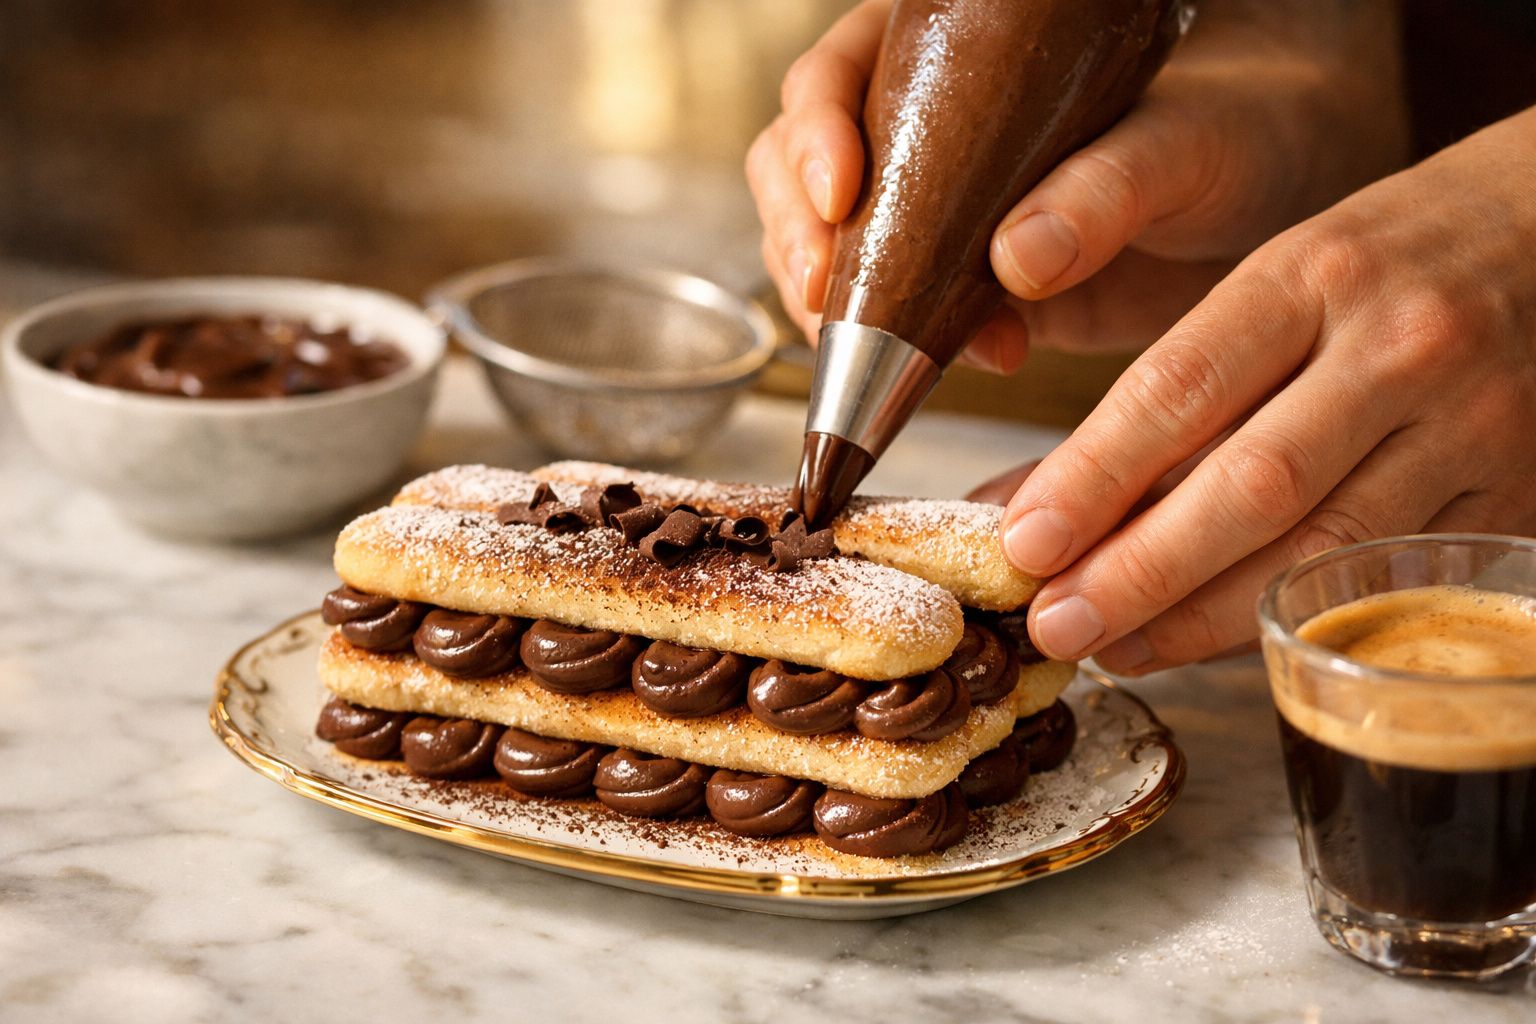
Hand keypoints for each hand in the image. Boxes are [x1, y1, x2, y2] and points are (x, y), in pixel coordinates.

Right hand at [746, 0, 1408, 367]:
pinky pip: (895, 322)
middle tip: (830, 294)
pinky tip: (975, 362)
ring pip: (833, 251)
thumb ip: (1110, 186)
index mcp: (957, 53)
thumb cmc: (1248, 125)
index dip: (815, 129)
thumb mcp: (1191, 140)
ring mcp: (941, 216)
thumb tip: (1017, 259)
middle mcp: (931, 130)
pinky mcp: (967, 292)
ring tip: (896, 349)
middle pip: (803, 169)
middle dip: (800, 233)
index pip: (840, 74)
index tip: (842, 190)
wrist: (1291, 198)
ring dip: (838, 306)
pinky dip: (901, 355)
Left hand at [999, 107, 1535, 672]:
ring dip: (1207, 618)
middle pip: (1251, 484)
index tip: (1021, 543)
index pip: (1180, 387)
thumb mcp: (1269, 279)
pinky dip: (1295, 620)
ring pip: (1326, 550)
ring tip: (1119, 647)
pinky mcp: (1522, 489)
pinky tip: (1220, 642)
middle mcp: (1401, 343)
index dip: (1092, 477)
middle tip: (1053, 624)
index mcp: (1314, 270)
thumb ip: (1160, 385)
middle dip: (1139, 569)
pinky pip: (1391, 583)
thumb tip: (1024, 498)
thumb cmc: (1377, 262)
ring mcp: (1476, 421)